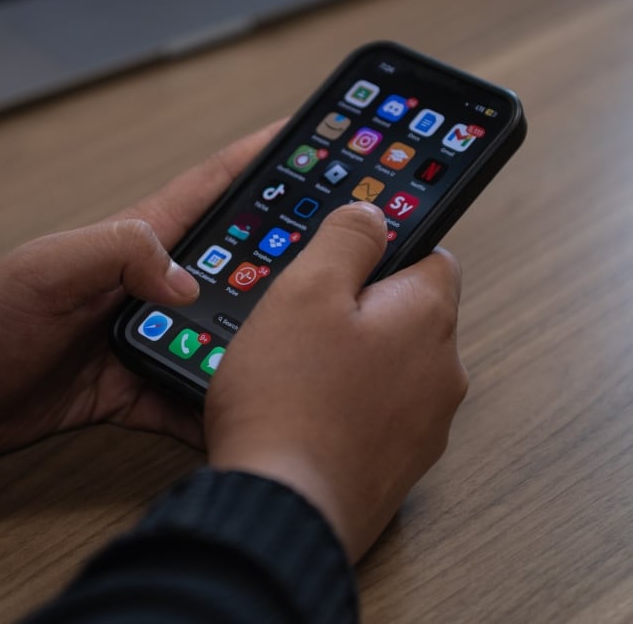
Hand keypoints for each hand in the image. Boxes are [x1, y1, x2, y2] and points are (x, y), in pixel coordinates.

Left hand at [0, 122, 282, 460]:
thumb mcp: (51, 267)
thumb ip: (121, 254)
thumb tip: (189, 283)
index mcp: (139, 239)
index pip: (214, 186)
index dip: (263, 157)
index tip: (313, 141)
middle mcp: (154, 282)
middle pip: (238, 257)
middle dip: (289, 246)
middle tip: (340, 249)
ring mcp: (152, 332)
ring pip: (226, 328)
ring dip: (264, 332)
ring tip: (313, 338)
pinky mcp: (141, 382)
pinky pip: (194, 392)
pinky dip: (222, 402)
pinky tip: (253, 413)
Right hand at [205, 202, 466, 561]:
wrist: (281, 508)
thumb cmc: (289, 397)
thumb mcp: (306, 289)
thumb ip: (347, 239)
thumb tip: (374, 213)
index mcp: (427, 318)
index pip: (432, 256)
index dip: (387, 249)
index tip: (347, 259)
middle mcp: (442, 371)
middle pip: (409, 313)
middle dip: (363, 307)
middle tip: (304, 318)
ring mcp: (426, 425)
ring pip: (392, 364)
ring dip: (355, 357)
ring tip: (297, 369)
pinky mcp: (400, 465)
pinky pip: (380, 411)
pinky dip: (351, 403)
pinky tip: (307, 411)